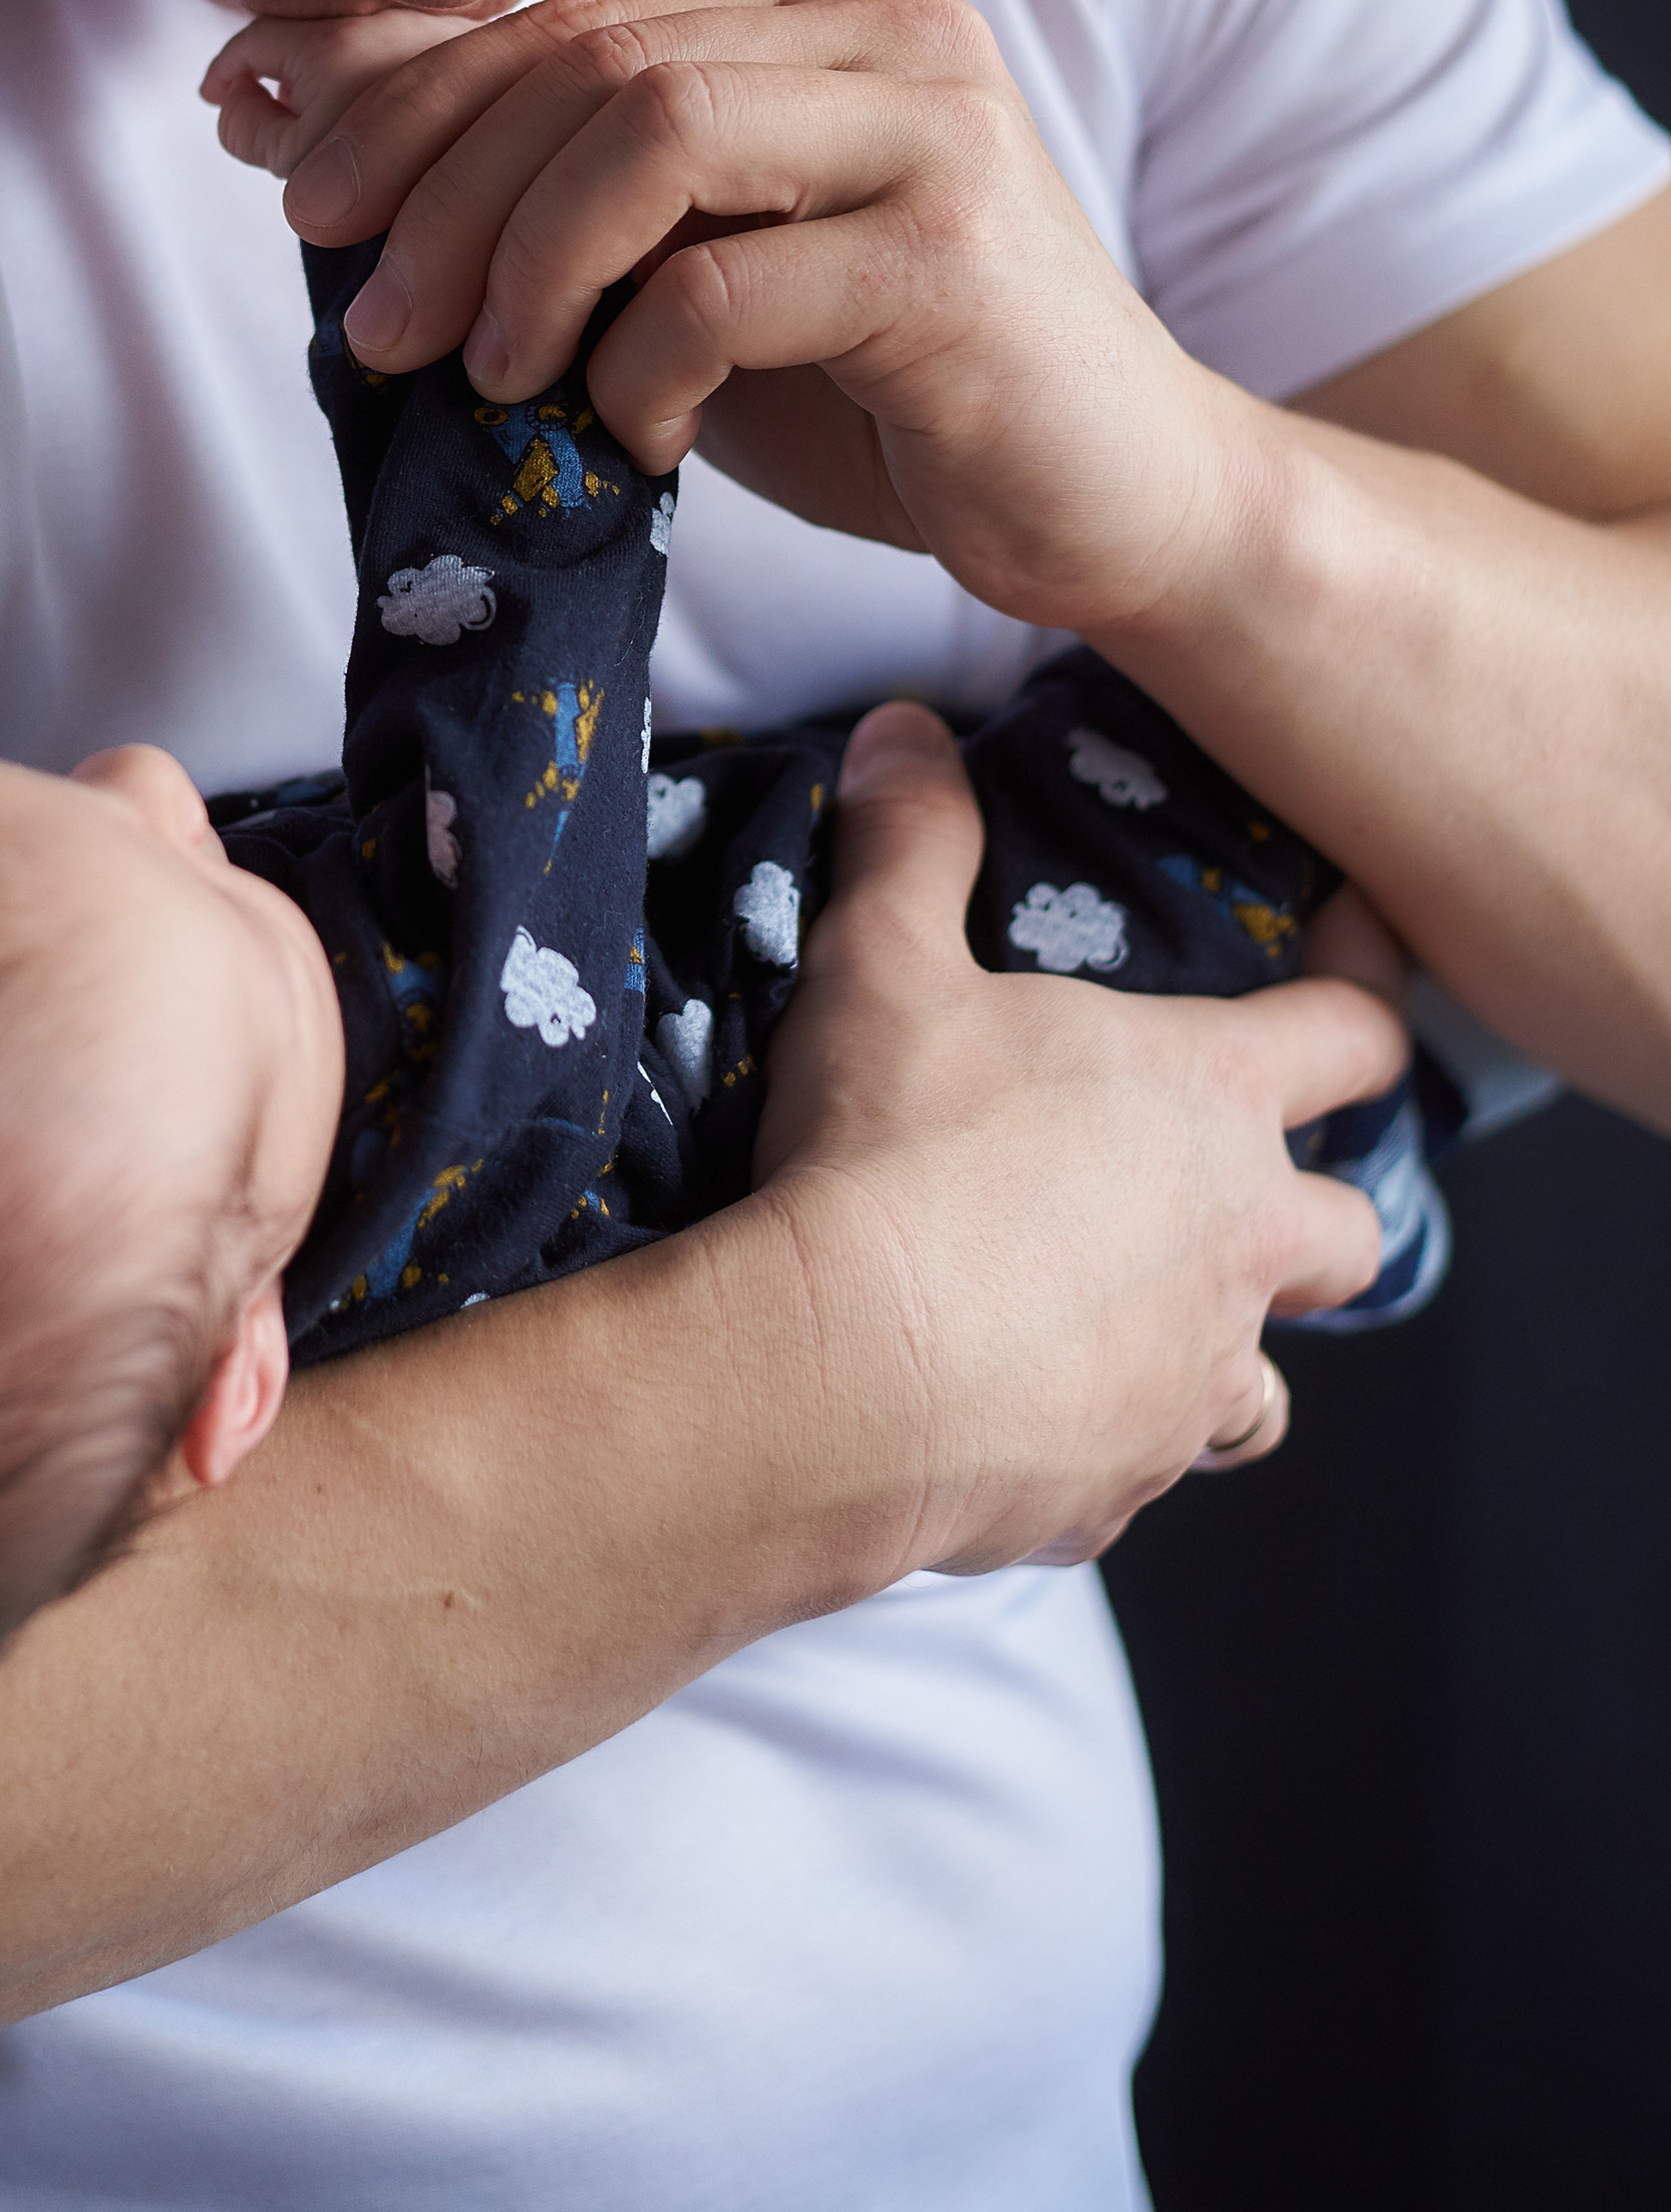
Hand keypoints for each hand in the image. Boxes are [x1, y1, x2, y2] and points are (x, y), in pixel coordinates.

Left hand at [205, 0, 1256, 638]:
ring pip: (653, 132)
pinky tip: (638, 435)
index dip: (401, 90)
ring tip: (489, 379)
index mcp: (809, 13)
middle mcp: (881, 32)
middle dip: (438, 186)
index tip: (276, 172)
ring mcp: (935, 130)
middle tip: (370, 322)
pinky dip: (643, 364)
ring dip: (527, 262)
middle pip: (592, 61)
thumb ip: (525, 190)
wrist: (1115, 503)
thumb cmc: (882, 394)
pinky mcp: (960, 256)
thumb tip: (270, 103)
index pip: (564, 19)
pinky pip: (732, 280)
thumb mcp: (677, 274)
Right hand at [746, 705, 1409, 1574]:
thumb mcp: (881, 965)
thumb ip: (910, 841)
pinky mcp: (1123, 1481)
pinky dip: (1104, 1436)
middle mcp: (1239, 1241)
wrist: (846, 1372)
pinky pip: (1146, 1465)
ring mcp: (1192, 1375)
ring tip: (1121, 1326)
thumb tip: (906, 730)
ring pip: (1263, 1382)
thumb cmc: (888, 1152)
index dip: (1366, 994)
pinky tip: (1021, 1410)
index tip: (1353, 975)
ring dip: (1215, 1352)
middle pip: (1353, 1233)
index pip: (1357, 1034)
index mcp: (1209, 1098)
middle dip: (1311, 1217)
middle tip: (1226, 1196)